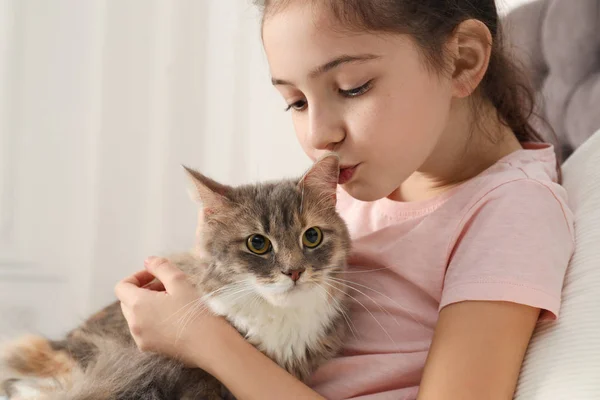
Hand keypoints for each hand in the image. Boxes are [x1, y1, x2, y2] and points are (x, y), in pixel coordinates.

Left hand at [114, 256, 234, 367]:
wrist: (209, 344)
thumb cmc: (194, 311)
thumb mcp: (179, 281)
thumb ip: (161, 267)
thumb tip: (148, 261)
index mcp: (138, 305)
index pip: (122, 287)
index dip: (137, 276)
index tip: (156, 275)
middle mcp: (134, 324)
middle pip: (127, 301)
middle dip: (143, 290)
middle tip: (167, 286)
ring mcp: (141, 338)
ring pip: (135, 316)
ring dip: (148, 304)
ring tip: (173, 301)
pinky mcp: (151, 348)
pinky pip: (144, 329)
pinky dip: (152, 319)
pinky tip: (174, 317)